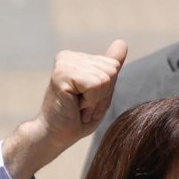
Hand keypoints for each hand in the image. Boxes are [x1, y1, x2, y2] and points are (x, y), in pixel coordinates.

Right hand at [2, 40, 128, 178]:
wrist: (56, 135)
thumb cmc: (78, 118)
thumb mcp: (101, 91)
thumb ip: (110, 67)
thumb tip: (122, 42)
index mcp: (78, 58)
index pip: (113, 65)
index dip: (107, 90)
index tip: (88, 100)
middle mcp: (70, 56)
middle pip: (111, 71)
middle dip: (102, 95)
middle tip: (82, 106)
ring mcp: (65, 63)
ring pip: (105, 78)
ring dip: (95, 101)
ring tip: (78, 107)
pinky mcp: (62, 74)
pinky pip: (95, 85)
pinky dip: (90, 102)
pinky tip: (74, 106)